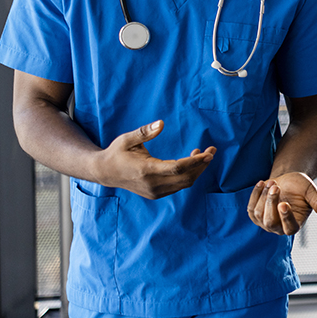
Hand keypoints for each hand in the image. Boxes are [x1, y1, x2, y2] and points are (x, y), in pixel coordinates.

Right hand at [94, 120, 215, 198]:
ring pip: (184, 184)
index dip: (195, 162)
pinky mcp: (156, 194)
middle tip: (212, 150)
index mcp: (146, 170)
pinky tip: (190, 162)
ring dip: (197, 170)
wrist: (105, 173)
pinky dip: (189, 175)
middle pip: (186, 178)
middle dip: (202, 165)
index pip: (177, 168)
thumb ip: (144, 132)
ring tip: (202, 154)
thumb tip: (162, 123)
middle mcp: (152, 184)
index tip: (209, 153)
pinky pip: (178, 186)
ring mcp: (154, 192)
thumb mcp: (127, 139)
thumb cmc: (117, 152)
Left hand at [248, 172, 316, 235]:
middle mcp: (279, 228)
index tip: (283, 203)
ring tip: (274, 182)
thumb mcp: (311, 193)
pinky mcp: (255, 216)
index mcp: (295, 225)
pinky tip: (262, 183)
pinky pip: (250, 207)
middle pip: (270, 221)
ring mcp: (265, 223)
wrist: (288, 181)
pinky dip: (255, 194)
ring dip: (264, 195)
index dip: (285, 217)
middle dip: (271, 202)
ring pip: (259, 213)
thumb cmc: (301, 187)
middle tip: (276, 185)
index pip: (289, 227)